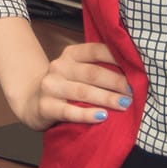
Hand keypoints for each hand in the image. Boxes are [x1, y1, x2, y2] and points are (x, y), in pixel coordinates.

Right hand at [9, 42, 132, 130]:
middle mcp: (59, 67)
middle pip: (92, 73)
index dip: (116, 58)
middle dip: (116, 82)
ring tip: (124, 104)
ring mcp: (51, 87)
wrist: (30, 101)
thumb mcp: (75, 70)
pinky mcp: (46, 107)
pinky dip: (87, 114)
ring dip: (107, 98)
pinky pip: (69, 111)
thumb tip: (132, 71)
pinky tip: (102, 117)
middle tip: (133, 92)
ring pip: (83, 91)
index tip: (135, 68)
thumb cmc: (63, 86)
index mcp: (70, 54)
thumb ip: (96, 67)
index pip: (95, 50)